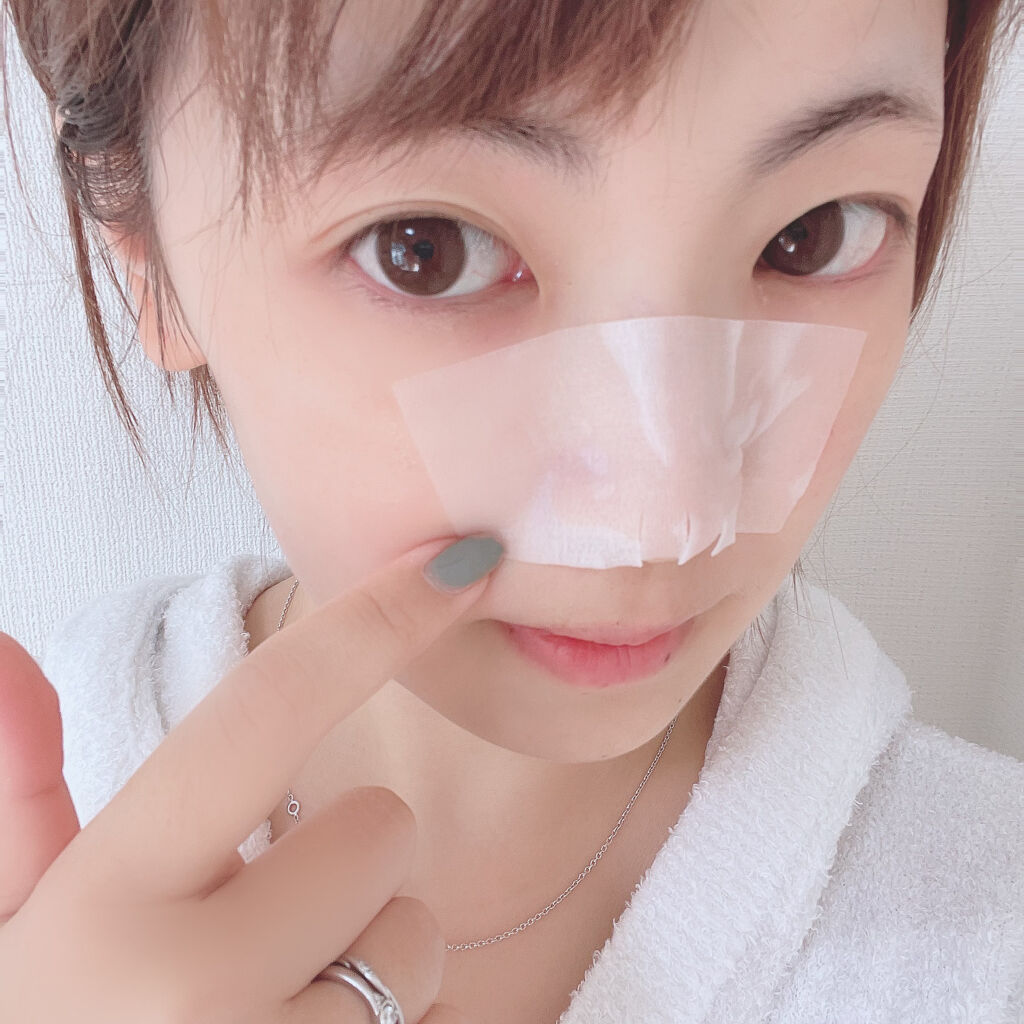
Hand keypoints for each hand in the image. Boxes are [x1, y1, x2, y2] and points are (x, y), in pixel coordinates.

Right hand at [0, 536, 502, 1021]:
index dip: (372, 622)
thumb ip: (15, 794)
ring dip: (368, 964)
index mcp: (105, 904)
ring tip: (271, 1017)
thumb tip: (3, 645)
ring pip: (417, 939)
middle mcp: (186, 989)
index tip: (461, 567)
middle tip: (257, 935)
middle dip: (338, 870)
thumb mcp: (9, 932)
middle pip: (378, 834)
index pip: (265, 712)